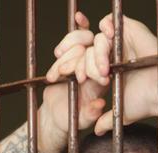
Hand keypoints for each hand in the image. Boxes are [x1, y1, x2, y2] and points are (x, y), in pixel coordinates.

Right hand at [38, 12, 106, 152]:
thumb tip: (99, 106)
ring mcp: (83, 59)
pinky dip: (73, 34)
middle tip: (64, 73)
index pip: (102, 66)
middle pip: (94, 50)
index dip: (96, 64)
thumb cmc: (70, 120)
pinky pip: (75, 39)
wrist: (55, 114)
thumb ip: (90, 114)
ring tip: (58, 71)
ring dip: (69, 50)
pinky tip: (73, 26)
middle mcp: (95, 68)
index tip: (83, 72)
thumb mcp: (81, 120)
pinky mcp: (72, 54)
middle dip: (77, 59)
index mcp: (101, 82)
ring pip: (82, 43)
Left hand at [53, 13, 157, 135]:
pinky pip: (110, 21)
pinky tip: (104, 41)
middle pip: (86, 48)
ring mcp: (122, 41)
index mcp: (109, 68)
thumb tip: (97, 131)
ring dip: (93, 52)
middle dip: (77, 58)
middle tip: (72, 69)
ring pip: (96, 38)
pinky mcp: (131, 30)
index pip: (84, 59)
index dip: (70, 62)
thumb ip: (107, 119)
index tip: (57, 69)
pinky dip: (104, 27)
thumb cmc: (145, 103)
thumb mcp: (120, 113)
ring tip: (99, 67)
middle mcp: (114, 54)